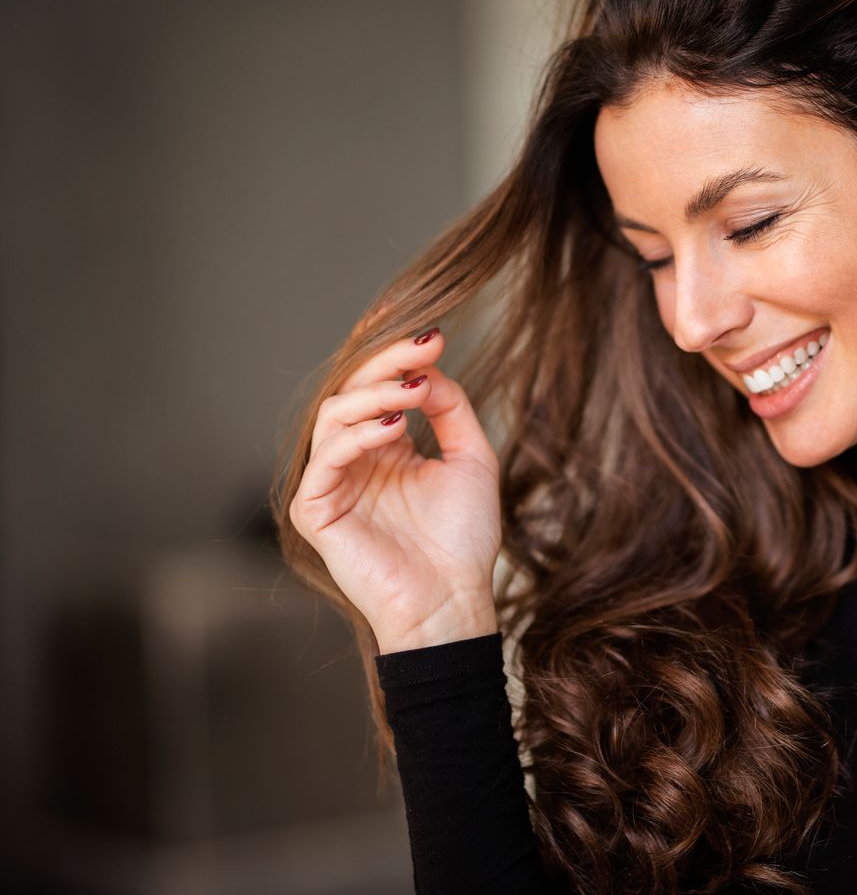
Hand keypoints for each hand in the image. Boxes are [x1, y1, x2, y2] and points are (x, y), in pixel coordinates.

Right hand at [289, 326, 501, 653]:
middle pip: (354, 391)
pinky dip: (358, 435)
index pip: (377, 386)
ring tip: (414, 387)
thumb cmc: (464, 540)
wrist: (453, 599)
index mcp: (385, 446)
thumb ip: (451, 408)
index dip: (392, 353)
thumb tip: (428, 367)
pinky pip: (325, 459)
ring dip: (374, 394)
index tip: (428, 328)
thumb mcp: (471, 458)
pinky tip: (394, 427)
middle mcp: (354, 459)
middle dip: (388, 362)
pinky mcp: (314, 510)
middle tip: (425, 344)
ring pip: (334, 415)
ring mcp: (331, 482)